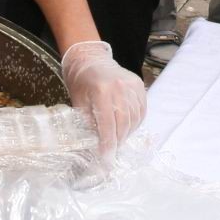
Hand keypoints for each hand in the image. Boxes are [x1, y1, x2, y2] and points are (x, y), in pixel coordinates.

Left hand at [60, 40, 146, 154]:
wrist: (89, 59)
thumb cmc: (80, 82)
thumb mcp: (78, 103)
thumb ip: (89, 124)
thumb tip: (96, 146)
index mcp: (101, 91)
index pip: (108, 125)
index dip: (108, 145)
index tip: (106, 159)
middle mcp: (119, 87)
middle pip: (124, 123)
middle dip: (118, 141)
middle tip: (112, 152)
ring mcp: (132, 85)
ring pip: (134, 118)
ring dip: (127, 133)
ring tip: (118, 139)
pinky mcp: (139, 85)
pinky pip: (141, 110)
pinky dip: (135, 122)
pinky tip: (126, 127)